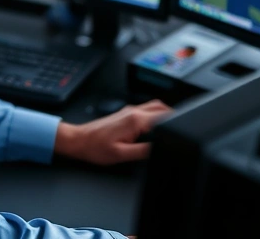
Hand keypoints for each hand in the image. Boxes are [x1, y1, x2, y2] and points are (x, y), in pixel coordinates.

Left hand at [54, 100, 171, 165]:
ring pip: (154, 106)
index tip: (180, 131)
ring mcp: (129, 111)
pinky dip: (155, 115)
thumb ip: (143, 151)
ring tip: (170, 127)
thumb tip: (160, 148)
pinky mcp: (125, 114)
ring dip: (164, 113)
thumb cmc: (95, 148)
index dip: (175, 124)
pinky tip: (155, 127)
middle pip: (161, 107)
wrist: (79, 141)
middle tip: (180, 127)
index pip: (163, 116)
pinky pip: (146, 110)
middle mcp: (133, 112)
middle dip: (173, 115)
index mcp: (135, 120)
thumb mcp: (122, 155)